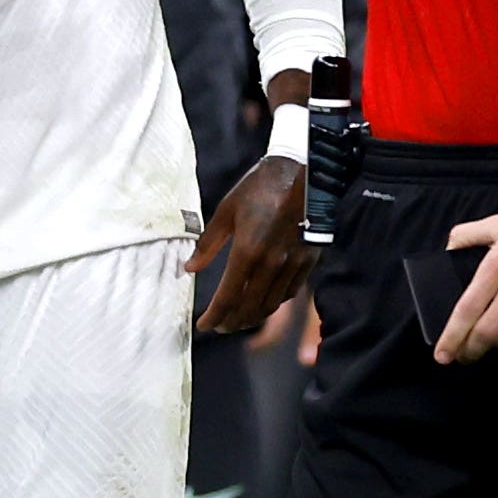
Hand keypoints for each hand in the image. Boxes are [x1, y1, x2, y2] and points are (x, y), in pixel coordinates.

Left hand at [188, 161, 311, 338]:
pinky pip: (289, 292)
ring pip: (271, 304)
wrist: (303, 171)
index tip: (203, 326)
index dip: (214, 316)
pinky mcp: (308, 261)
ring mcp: (293, 264)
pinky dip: (274, 303)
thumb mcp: (227, 210)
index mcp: (248, 250)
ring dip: (253, 317)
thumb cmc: (260, 186)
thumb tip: (189, 268)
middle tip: (220, 326)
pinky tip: (263, 303)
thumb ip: (208, 243)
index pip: (228, 296)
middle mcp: (272, 263)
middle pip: (250, 307)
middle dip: (232, 322)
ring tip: (238, 320)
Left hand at [433, 208, 497, 362]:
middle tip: (464, 356)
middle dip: (471, 351)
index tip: (442, 356)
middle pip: (488, 334)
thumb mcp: (497, 223)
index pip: (467, 311)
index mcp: (496, 266)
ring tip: (494, 342)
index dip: (452, 338)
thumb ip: (466, 235)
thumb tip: (446, 250)